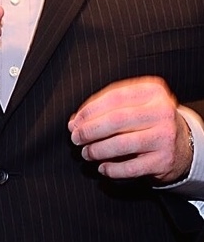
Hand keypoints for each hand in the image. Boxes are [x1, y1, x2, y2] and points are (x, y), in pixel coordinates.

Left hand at [68, 76, 191, 184]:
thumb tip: (76, 121)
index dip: (89, 110)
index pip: (113, 97)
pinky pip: (131, 167)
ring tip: (86, 153)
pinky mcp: (165, 160)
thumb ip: (106, 108)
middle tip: (76, 138)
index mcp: (152, 92)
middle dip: (89, 130)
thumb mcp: (134, 105)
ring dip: (97, 150)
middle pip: (116, 120)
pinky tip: (103, 167)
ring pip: (121, 144)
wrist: (183, 144)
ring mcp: (165, 137)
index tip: (75, 121)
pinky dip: (112, 168)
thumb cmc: (148, 121)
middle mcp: (162, 112)